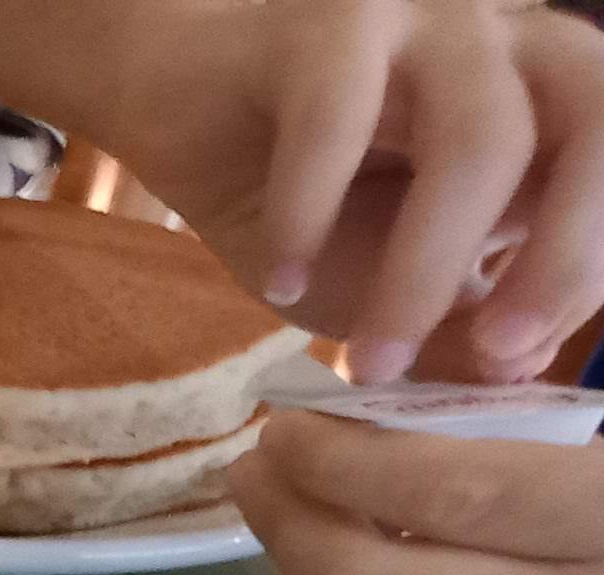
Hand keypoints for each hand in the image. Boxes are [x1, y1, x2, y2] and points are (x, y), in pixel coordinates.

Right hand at [91, 0, 603, 384]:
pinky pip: (336, 123)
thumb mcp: (381, 281)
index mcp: (548, 102)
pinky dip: (308, 220)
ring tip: (365, 360)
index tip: (512, 361)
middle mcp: (510, 46)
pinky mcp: (328, 22)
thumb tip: (511, 377)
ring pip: (477, 139)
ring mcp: (427, 22)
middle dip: (568, 249)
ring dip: (426, 269)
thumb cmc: (291, 190)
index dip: (588, 268)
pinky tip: (279, 283)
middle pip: (599, 121)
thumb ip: (451, 326)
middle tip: (501, 350)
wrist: (174, 101)